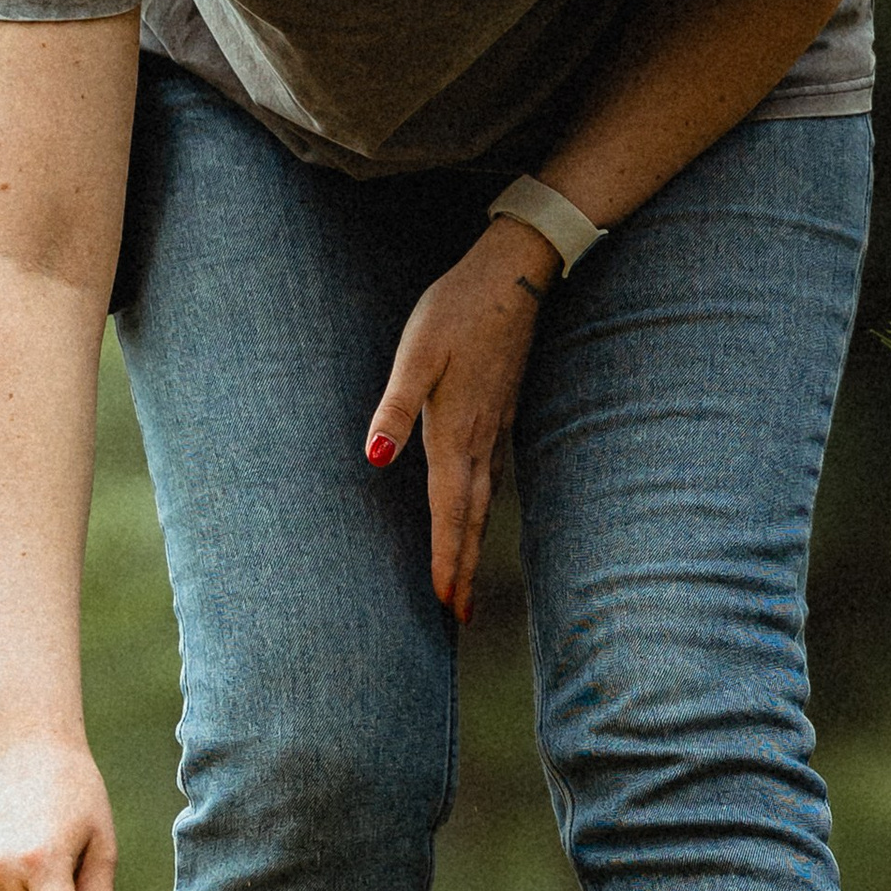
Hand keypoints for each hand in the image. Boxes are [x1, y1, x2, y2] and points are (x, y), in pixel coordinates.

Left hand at [365, 224, 554, 621]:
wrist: (515, 273)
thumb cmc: (457, 309)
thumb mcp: (416, 353)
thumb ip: (395, 407)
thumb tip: (374, 458)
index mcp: (456, 430)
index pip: (448, 510)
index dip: (445, 558)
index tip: (444, 603)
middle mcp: (481, 438)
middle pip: (470, 517)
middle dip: (462, 567)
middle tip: (459, 616)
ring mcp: (496, 427)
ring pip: (484, 501)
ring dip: (473, 543)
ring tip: (467, 583)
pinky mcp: (500, 413)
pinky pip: (491, 478)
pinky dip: (482, 510)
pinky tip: (477, 515)